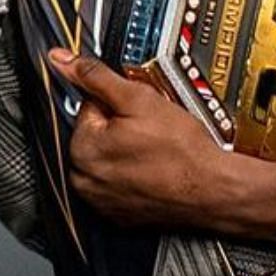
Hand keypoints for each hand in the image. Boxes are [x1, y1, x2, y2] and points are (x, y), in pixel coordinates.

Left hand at [48, 48, 244, 229]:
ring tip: (155, 150)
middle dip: (120, 127)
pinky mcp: (119, 215)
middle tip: (152, 131)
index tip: (140, 111)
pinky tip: (155, 169)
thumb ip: (95, 76)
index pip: (89, 107)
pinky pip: (119, 184)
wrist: (213, 189)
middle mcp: (83, 180)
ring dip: (126, 151)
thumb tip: (62, 60)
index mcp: (80, 149)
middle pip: (96, 135)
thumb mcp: (138, 98)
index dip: (119, 103)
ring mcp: (101, 202)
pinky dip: (133, 175)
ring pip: (108, 160)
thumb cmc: (181, 150)